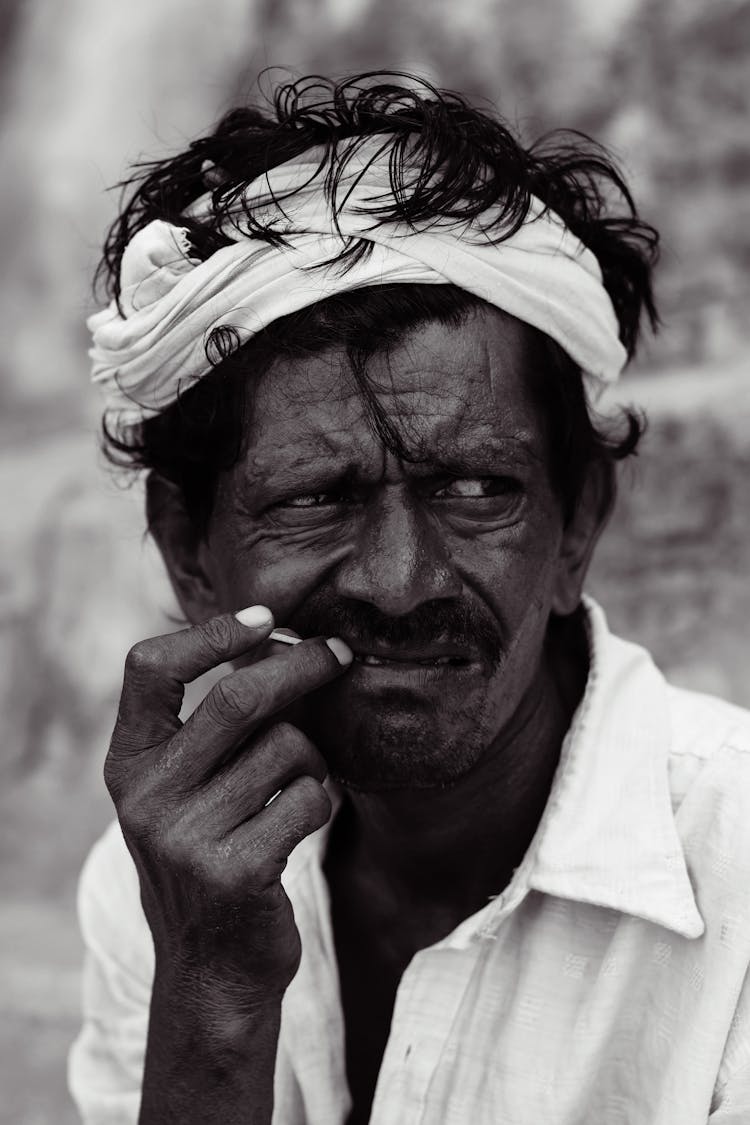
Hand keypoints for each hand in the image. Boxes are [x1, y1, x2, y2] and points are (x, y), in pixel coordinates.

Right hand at [104, 606, 352, 1012]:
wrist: (211, 968)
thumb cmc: (210, 855)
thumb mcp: (183, 790)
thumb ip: (209, 726)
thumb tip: (279, 638)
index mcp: (129, 764)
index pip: (150, 668)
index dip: (209, 633)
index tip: (264, 619)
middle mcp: (147, 796)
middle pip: (239, 698)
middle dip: (301, 665)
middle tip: (339, 654)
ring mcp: (187, 836)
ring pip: (288, 749)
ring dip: (313, 760)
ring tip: (296, 789)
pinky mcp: (234, 871)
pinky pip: (309, 799)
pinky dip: (320, 803)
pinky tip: (297, 827)